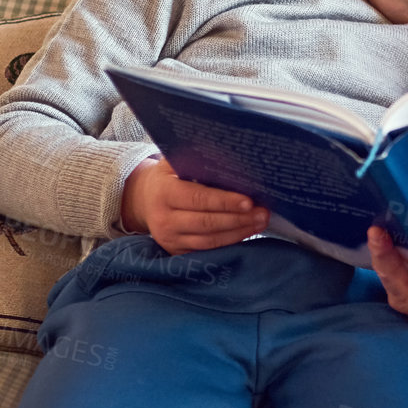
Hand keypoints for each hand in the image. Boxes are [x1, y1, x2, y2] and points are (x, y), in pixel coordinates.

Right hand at [119, 155, 268, 253]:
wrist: (145, 200)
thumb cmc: (169, 176)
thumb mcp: (174, 162)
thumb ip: (196, 159)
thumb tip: (231, 155)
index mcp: (163, 193)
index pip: (198, 198)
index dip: (224, 201)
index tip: (248, 201)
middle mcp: (164, 219)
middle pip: (206, 223)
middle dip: (238, 219)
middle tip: (262, 212)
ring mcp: (170, 239)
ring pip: (209, 241)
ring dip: (238, 232)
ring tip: (260, 221)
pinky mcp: (177, 252)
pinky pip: (207, 250)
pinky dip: (229, 242)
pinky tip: (246, 232)